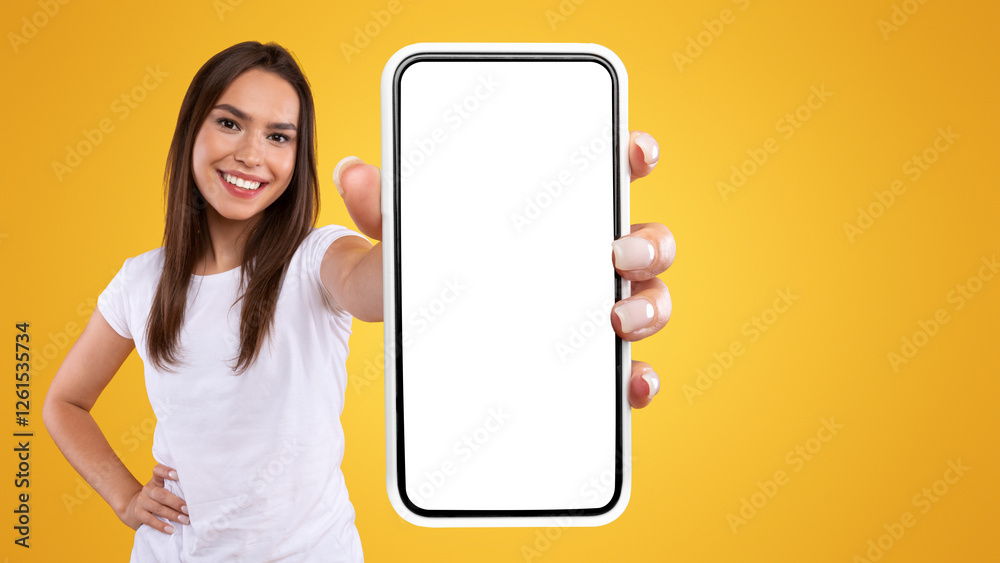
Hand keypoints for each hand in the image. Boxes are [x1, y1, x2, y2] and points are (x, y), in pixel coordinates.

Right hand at [121, 463, 188, 533]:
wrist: (133, 509)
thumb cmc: (157, 499)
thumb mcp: (163, 490)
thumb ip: (175, 490)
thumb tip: (197, 496)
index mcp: (156, 481)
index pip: (158, 470)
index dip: (166, 471)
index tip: (178, 475)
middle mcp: (148, 489)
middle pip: (162, 494)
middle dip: (177, 502)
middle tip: (189, 509)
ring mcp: (142, 501)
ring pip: (158, 508)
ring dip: (173, 515)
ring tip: (185, 520)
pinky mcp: (138, 513)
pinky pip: (150, 520)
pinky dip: (162, 525)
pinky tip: (172, 529)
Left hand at [333, 130, 673, 409]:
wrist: (402, 333)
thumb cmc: (414, 267)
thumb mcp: (397, 239)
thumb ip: (381, 208)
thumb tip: (352, 172)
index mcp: (550, 210)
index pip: (606, 170)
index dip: (631, 155)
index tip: (633, 152)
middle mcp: (585, 255)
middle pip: (647, 240)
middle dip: (647, 243)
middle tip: (615, 255)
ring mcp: (594, 307)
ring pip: (651, 300)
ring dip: (650, 308)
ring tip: (616, 321)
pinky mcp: (589, 362)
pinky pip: (627, 370)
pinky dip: (638, 378)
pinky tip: (629, 386)